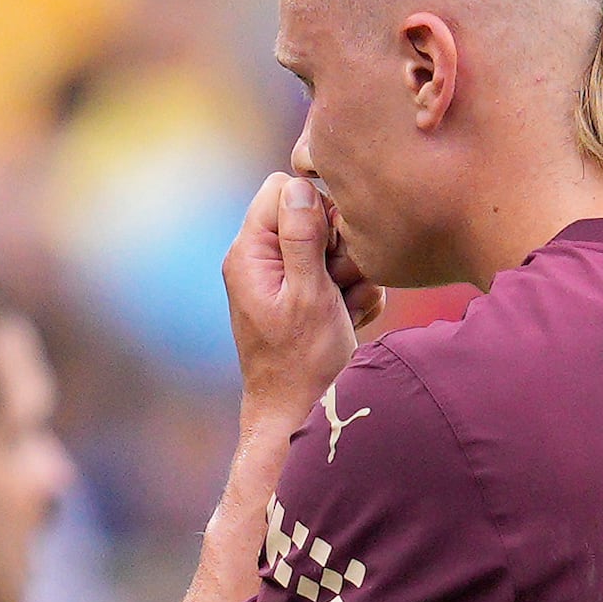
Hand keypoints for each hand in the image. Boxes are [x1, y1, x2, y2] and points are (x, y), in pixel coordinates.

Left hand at [224, 172, 363, 436]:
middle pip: (315, 215)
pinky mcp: (307, 298)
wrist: (300, 416)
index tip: (327, 246)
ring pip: (336, 248)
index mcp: (249, 252)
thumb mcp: (307, 294)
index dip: (314, 207)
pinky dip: (352, 297)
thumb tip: (300, 186)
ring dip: (352, 276)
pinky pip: (341, 277)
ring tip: (342, 311)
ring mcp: (285, 280)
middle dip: (339, 246)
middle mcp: (262, 261)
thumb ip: (302, 237)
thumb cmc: (301, 362)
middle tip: (337, 284)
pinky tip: (347, 322)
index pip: (283, 187)